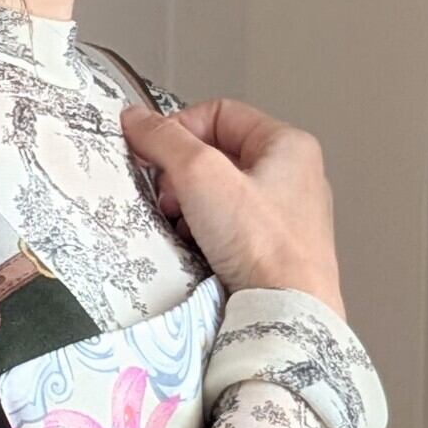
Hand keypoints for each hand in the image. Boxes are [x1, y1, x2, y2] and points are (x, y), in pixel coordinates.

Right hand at [120, 98, 346, 318]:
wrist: (287, 313)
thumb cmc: (259, 244)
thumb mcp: (202, 177)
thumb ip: (166, 141)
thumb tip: (134, 118)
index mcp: (287, 144)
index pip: (221, 114)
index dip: (179, 129)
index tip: (151, 155)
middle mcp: (294, 177)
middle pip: (220, 157)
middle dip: (182, 176)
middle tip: (166, 200)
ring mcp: (288, 218)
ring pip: (223, 197)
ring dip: (191, 208)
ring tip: (181, 229)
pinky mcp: (277, 255)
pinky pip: (232, 232)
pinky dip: (207, 237)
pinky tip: (198, 253)